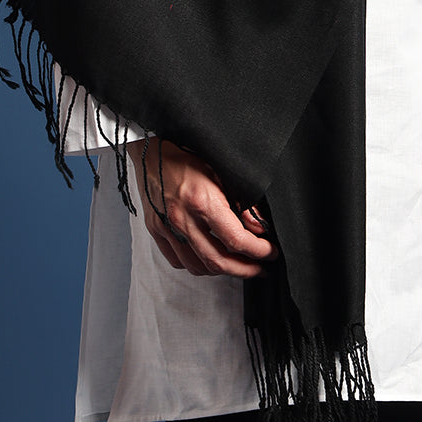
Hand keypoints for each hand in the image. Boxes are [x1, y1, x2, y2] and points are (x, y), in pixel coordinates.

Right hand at [126, 138, 278, 278]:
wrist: (151, 150)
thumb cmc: (187, 155)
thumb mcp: (223, 171)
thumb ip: (243, 203)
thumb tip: (259, 229)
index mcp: (202, 201)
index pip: (236, 239)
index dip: (258, 251)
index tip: (270, 253)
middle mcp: (182, 218)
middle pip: (217, 261)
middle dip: (244, 270)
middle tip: (259, 269)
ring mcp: (166, 227)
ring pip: (197, 266)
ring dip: (221, 271)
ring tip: (237, 265)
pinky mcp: (156, 231)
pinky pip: (178, 261)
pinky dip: (196, 265)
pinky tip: (208, 258)